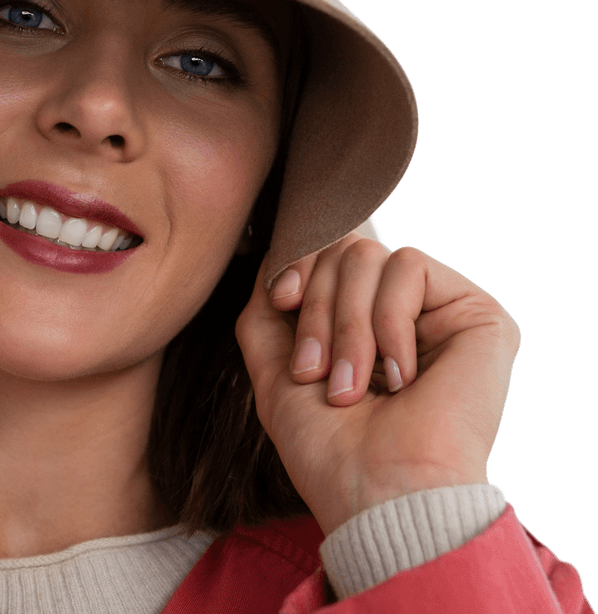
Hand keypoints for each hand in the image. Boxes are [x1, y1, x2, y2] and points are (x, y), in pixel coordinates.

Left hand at [234, 241, 520, 535]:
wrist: (377, 494)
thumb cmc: (327, 450)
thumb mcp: (276, 374)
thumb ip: (266, 316)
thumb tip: (272, 258)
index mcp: (365, 327)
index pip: (326, 255)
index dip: (297, 266)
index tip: (279, 298)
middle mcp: (407, 314)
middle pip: (343, 251)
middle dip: (316, 310)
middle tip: (317, 372)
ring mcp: (442, 313)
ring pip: (371, 256)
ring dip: (348, 324)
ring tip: (352, 386)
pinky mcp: (479, 314)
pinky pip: (410, 267)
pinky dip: (388, 321)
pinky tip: (401, 378)